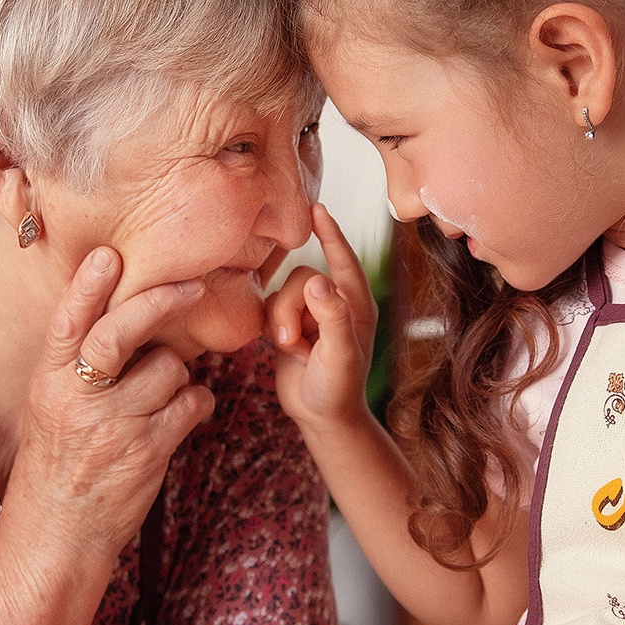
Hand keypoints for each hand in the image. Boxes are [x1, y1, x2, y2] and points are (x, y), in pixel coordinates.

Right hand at [3, 247, 215, 562]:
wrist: (55, 537)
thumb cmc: (55, 468)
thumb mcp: (49, 410)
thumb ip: (76, 367)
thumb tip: (124, 318)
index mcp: (48, 382)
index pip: (67, 322)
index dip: (88, 286)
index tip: (109, 255)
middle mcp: (77, 398)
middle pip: (122, 331)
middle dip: (161, 301)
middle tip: (193, 285)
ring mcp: (113, 426)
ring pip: (169, 368)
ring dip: (178, 375)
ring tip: (163, 396)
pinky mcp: (147, 451)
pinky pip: (191, 404)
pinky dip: (197, 403)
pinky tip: (185, 414)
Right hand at [266, 203, 377, 432]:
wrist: (321, 417)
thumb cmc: (339, 388)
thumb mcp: (340, 353)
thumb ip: (332, 316)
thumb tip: (318, 279)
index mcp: (356, 304)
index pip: (342, 259)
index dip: (329, 232)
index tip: (316, 207)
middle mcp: (333, 303)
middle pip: (302, 278)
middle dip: (292, 308)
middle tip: (295, 344)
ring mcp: (309, 314)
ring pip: (282, 293)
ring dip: (282, 323)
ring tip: (295, 352)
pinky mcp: (287, 325)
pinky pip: (269, 309)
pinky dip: (273, 330)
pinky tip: (287, 352)